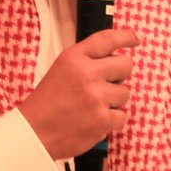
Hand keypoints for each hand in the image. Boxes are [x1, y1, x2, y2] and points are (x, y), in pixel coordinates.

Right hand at [18, 28, 139, 160]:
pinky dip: (112, 120)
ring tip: (93, 106)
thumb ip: (86, 61)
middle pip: (126, 65)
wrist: (34, 133)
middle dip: (120, 75)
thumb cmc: (47, 102)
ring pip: (125, 92)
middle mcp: (87, 73)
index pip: (108, 39)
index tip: (136, 39)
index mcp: (75, 58)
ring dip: (114, 100)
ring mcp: (96, 97)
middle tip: (106, 84)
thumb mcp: (61, 69)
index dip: (126, 37)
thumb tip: (115, 58)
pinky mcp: (103, 120)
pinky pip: (123, 116)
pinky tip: (95, 120)